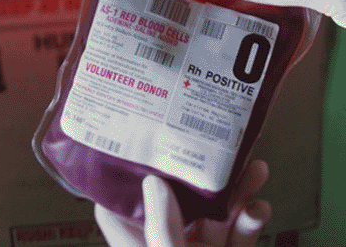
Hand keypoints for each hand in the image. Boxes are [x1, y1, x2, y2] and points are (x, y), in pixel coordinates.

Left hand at [95, 160, 270, 246]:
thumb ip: (162, 232)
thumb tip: (154, 181)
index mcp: (137, 245)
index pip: (117, 205)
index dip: (123, 174)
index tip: (138, 141)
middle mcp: (164, 245)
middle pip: (177, 201)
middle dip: (200, 173)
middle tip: (217, 146)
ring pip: (213, 215)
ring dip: (236, 192)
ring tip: (255, 169)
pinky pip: (236, 238)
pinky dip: (250, 223)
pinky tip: (260, 210)